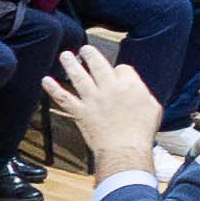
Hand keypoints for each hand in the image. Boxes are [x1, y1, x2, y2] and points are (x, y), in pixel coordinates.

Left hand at [51, 44, 163, 173]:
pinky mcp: (80, 112)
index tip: (117, 75)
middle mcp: (109, 88)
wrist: (125, 150)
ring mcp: (92, 100)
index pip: (122, 69)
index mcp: (129, 85)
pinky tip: (46, 80)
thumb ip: (142, 93)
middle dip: (90, 55)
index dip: (120, 71)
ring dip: (71, 64)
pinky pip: (63, 98)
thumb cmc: (141, 133)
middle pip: (98, 65)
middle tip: (85, 49)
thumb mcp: (153, 107)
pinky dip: (53, 89)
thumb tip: (136, 89)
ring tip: (66, 55)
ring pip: (79, 76)